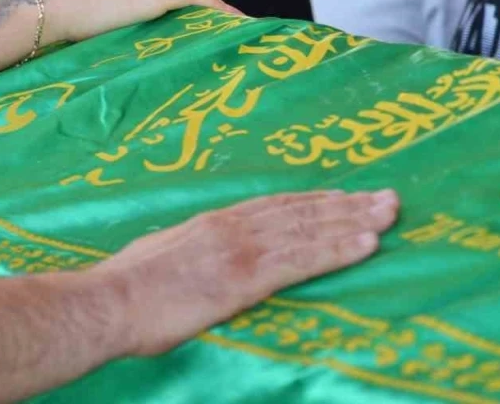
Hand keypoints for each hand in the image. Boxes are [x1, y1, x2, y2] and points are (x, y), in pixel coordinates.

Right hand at [41, 0, 241, 43]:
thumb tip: (133, 33)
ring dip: (221, 12)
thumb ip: (125, 11)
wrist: (54, 9)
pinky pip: (198, 0)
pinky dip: (220, 10)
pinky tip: (236, 24)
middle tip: (233, 30)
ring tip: (241, 29)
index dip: (198, 6)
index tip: (212, 21)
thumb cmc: (68, 14)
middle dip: (213, 11)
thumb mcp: (102, 6)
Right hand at [94, 189, 398, 355]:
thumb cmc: (126, 288)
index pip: (275, 207)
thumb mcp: (161, 256)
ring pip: (310, 229)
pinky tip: (366, 245)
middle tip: (387, 198)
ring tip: (389, 213)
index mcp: (213, 223)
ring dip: (354, 220)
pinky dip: (337, 250)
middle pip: (301, 211)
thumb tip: (199, 259)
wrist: (110, 302)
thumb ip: (191, 253)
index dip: (314, 201)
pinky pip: (303, 261)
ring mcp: (242, 251)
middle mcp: (233, 228)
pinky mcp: (246, 279)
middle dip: (347, 204)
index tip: (345, 195)